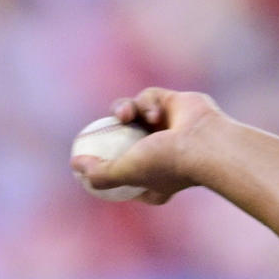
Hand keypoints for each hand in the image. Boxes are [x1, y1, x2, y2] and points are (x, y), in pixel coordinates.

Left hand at [70, 87, 224, 204]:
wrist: (204, 144)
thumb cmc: (167, 163)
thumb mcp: (125, 173)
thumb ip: (99, 173)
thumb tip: (74, 165)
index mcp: (153, 181)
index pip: (122, 175)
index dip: (103, 168)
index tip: (86, 163)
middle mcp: (160, 155)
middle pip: (122, 141)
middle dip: (110, 134)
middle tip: (99, 131)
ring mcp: (167, 129)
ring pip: (133, 114)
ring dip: (124, 110)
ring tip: (126, 115)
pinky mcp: (174, 104)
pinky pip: (150, 97)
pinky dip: (147, 102)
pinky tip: (155, 113)